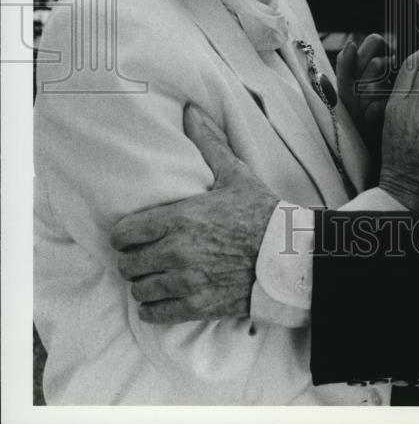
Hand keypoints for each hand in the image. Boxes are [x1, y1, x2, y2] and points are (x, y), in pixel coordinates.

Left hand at [110, 102, 277, 323]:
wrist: (288, 254)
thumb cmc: (261, 212)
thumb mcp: (234, 173)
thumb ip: (207, 143)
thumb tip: (190, 110)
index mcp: (179, 218)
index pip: (124, 233)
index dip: (125, 233)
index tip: (133, 233)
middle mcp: (175, 252)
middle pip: (127, 264)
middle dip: (133, 258)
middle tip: (145, 253)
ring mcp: (185, 281)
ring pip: (139, 289)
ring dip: (144, 282)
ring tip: (156, 274)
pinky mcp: (196, 305)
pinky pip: (154, 313)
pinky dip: (154, 306)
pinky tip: (164, 295)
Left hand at [336, 33, 393, 150]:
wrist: (363, 141)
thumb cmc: (355, 111)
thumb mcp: (345, 86)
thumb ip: (345, 63)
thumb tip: (351, 43)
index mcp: (382, 57)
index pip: (376, 41)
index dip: (363, 58)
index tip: (357, 75)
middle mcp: (396, 70)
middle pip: (377, 63)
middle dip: (361, 84)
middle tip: (361, 97)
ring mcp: (403, 87)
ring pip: (378, 83)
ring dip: (365, 100)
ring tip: (365, 109)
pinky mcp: (406, 106)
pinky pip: (383, 103)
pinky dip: (370, 112)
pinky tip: (372, 118)